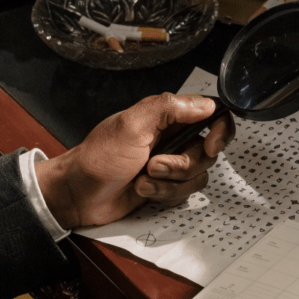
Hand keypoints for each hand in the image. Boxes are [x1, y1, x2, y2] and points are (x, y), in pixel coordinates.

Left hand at [35, 93, 234, 228]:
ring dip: (170, 182)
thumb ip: (169, 108)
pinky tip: (141, 190)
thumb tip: (207, 104)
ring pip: (198, 176)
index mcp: (167, 116)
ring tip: (143, 179)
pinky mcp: (167, 186)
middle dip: (183, 164)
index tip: (210, 146)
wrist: (78, 193)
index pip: (212, 114)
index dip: (220, 131)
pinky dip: (164, 194)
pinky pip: (184, 194)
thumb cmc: (100, 157)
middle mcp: (173, 137)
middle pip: (208, 152)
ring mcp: (171, 163)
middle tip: (154, 164)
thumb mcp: (132, 125)